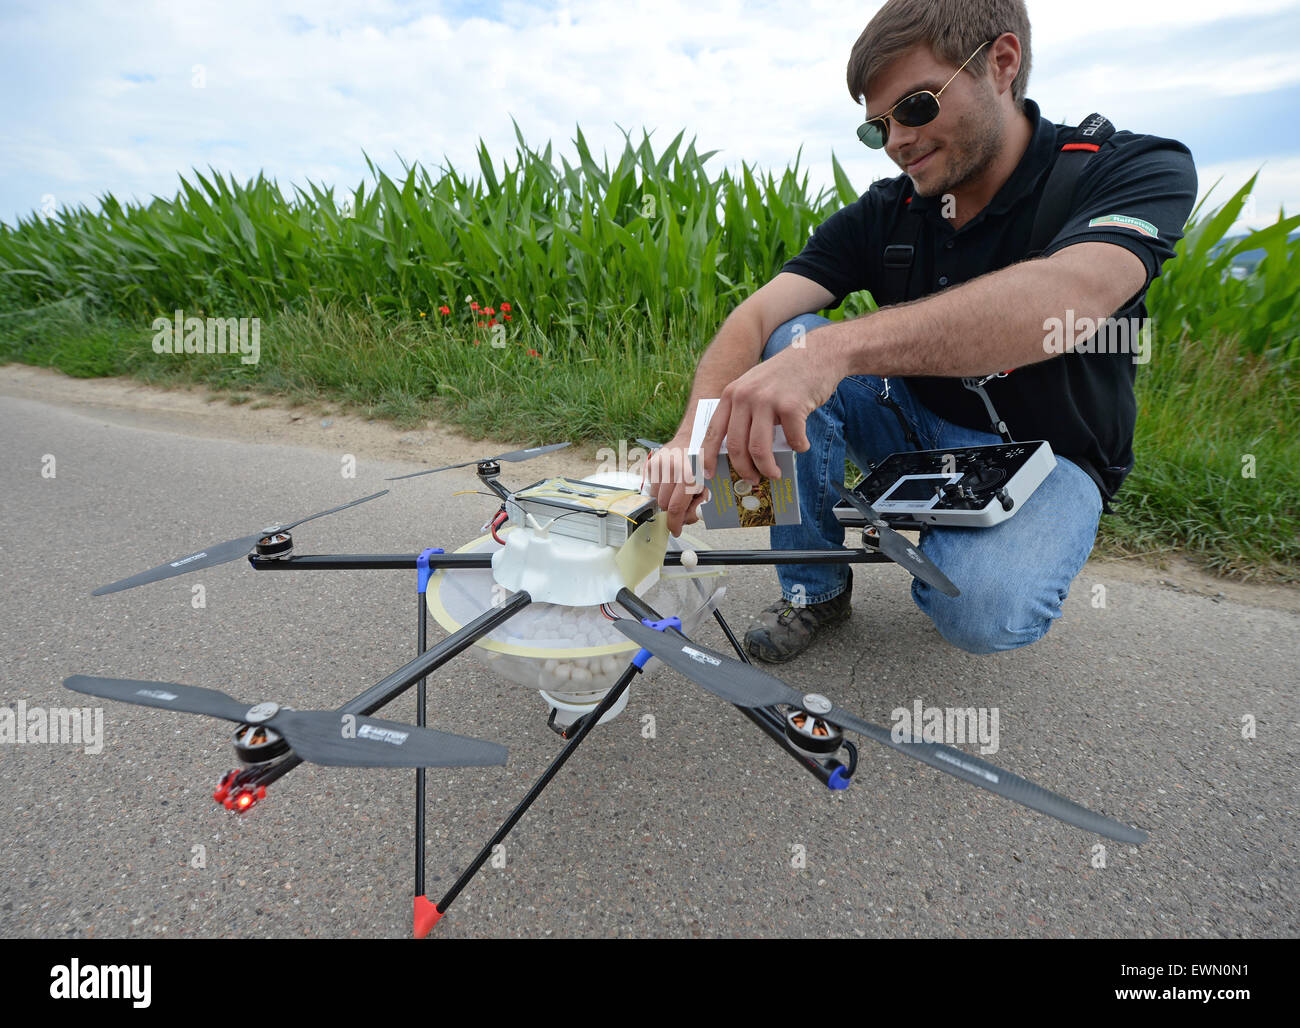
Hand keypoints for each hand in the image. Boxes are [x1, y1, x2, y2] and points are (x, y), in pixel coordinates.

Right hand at [645, 431, 708, 536]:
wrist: (696, 435)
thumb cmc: (705, 462)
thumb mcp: (711, 484)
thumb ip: (701, 503)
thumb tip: (688, 518)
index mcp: (689, 474)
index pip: (676, 507)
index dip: (675, 523)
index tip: (675, 530)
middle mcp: (672, 468)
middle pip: (665, 504)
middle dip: (674, 509)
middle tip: (684, 502)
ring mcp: (660, 464)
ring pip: (656, 496)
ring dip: (666, 498)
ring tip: (678, 489)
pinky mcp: (652, 461)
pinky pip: (652, 485)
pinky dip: (661, 488)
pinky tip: (671, 481)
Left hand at [698, 341, 844, 483]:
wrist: (817, 353)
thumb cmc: (786, 377)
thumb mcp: (756, 388)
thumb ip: (745, 413)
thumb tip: (741, 454)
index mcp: (732, 394)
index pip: (713, 431)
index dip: (709, 456)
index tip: (709, 473)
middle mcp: (745, 396)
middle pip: (736, 446)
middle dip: (743, 470)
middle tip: (752, 479)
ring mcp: (767, 400)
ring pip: (759, 449)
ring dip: (768, 468)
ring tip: (775, 473)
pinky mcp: (791, 406)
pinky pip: (792, 440)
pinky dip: (799, 447)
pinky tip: (802, 444)